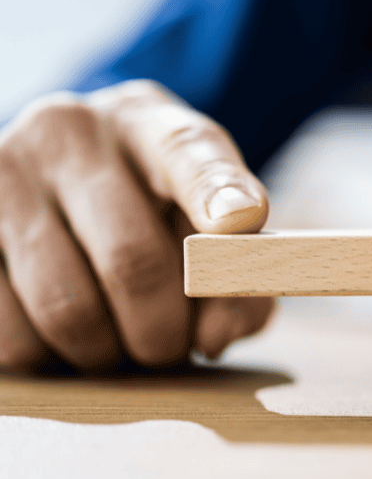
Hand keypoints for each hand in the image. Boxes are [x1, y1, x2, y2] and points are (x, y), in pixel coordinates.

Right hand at [0, 80, 274, 370]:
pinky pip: (9, 330)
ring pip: (66, 306)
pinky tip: (64, 337)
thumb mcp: (210, 226)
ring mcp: (4, 172)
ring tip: (120, 343)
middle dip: (164, 331)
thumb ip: (237, 279)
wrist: (59, 181)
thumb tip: (211, 337)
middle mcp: (71, 131)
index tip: (241, 221)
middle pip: (133, 260)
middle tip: (172, 348)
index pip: (189, 153)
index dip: (215, 193)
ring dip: (107, 353)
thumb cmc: (155, 210)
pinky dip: (49, 357)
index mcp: (149, 122)